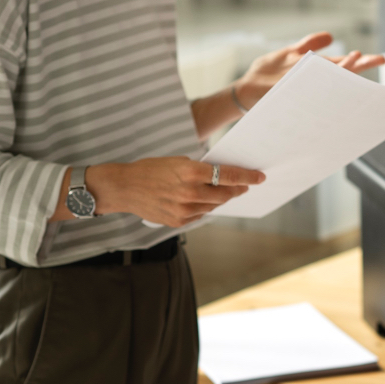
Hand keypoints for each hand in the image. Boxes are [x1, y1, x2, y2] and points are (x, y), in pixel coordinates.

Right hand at [88, 158, 264, 227]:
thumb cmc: (151, 170)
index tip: (260, 177)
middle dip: (237, 189)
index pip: (227, 175)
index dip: (247, 177)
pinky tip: (199, 200)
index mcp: (190, 173)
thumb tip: (223, 176)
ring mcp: (184, 209)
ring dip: (219, 198)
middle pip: (225, 194)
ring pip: (213, 205)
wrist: (124, 187)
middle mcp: (189, 193)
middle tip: (243, 185)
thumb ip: (201, 170)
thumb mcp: (178, 162)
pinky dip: (203, 207)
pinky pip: (200, 214)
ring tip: (220, 190)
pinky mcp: (178, 221)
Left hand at [234, 32, 384, 108]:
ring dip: (339, 69)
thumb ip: (309, 44)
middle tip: (379, 59)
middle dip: (358, 65)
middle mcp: (311, 80)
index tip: (380, 58)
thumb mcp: (289, 54)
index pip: (342, 66)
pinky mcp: (285, 87)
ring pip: (325, 77)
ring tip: (355, 59)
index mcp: (315, 71)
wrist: (243, 92)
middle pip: (339, 72)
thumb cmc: (266, 75)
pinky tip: (324, 69)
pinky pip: (303, 82)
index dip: (361, 62)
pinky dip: (313, 76)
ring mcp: (300, 83)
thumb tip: (330, 36)